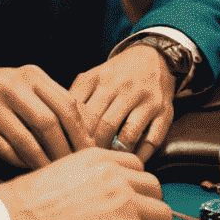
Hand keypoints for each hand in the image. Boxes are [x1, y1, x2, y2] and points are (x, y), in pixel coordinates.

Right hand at [0, 56, 92, 170]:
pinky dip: (18, 162)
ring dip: (42, 161)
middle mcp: (12, 86)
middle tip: (74, 168)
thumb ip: (53, 100)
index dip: (81, 131)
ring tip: (54, 174)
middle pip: (48, 123)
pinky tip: (28, 169)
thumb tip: (88, 131)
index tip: (90, 150)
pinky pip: (3, 149)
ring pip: (25, 140)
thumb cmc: (1, 88)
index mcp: (32, 75)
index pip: (66, 104)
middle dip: (64, 150)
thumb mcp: (27, 83)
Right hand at [0, 148, 173, 219]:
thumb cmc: (22, 210)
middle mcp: (115, 175)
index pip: (137, 168)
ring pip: (164, 216)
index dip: (138, 191)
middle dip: (149, 212)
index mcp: (97, 159)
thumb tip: (89, 202)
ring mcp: (124, 202)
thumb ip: (83, 182)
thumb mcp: (58, 177)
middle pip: (155, 190)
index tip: (132, 208)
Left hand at [70, 44, 177, 162]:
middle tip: (84, 163)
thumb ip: (73, 98)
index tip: (66, 151)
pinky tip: (130, 160)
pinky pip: (152, 141)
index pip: (79, 113)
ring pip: (126, 136)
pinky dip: (140, 155)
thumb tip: (54, 129)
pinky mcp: (165, 111)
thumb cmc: (116, 75)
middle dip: (92, 149)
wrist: (154, 56)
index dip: (71, 136)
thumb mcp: (92, 77)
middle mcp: (123, 87)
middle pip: (102, 126)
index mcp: (99, 78)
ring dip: (115, 153)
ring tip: (106, 161)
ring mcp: (146, 99)